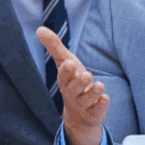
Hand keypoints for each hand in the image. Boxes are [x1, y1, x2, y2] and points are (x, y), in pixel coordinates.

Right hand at [37, 26, 109, 144]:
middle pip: (73, 89)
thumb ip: (54, 47)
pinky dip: (101, 105)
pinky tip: (105, 98)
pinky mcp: (93, 114)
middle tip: (87, 74)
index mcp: (65, 81)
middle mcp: (72, 94)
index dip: (66, 71)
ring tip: (100, 85)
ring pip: (86, 101)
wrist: (79, 115)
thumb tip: (39, 29)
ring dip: (93, 93)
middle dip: (80, 82)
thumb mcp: (65, 63)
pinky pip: (96, 111)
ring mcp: (82, 106)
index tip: (70, 63)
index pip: (63, 76)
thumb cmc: (73, 82)